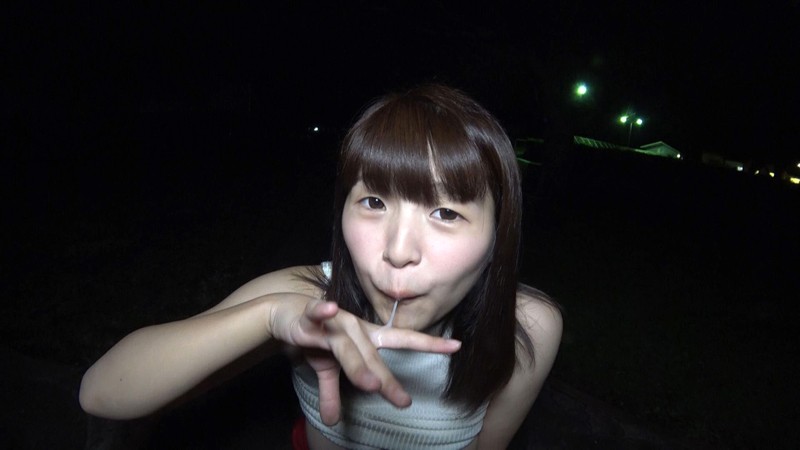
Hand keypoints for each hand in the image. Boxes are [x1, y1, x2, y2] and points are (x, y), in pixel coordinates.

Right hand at [270, 298, 460, 424]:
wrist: (285, 313)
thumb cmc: (315, 337)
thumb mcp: (325, 368)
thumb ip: (332, 393)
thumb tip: (333, 421)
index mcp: (366, 338)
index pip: (402, 341)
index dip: (428, 344)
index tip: (456, 346)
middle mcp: (355, 329)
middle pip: (373, 357)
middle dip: (386, 380)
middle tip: (402, 402)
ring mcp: (334, 323)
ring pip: (348, 347)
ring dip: (358, 365)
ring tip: (371, 384)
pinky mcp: (310, 318)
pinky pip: (316, 314)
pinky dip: (322, 311)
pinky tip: (331, 308)